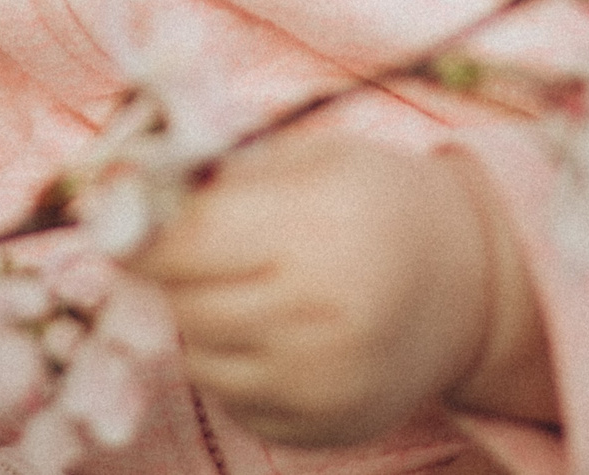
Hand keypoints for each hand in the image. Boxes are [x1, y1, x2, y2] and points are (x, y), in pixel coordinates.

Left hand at [126, 130, 555, 445]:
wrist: (469, 286)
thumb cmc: (374, 202)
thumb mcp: (310, 159)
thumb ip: (220, 173)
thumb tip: (119, 180)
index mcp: (315, 231)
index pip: (184, 242)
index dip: (140, 229)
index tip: (121, 215)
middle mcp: (321, 316)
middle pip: (185, 301)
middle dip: (172, 272)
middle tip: (192, 248)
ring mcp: (323, 383)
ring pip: (198, 356)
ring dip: (198, 319)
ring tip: (242, 286)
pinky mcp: (322, 428)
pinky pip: (231, 400)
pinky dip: (231, 364)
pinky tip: (270, 331)